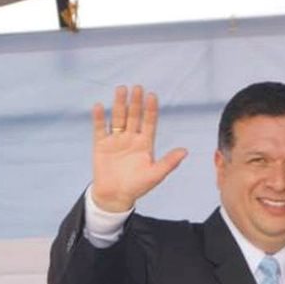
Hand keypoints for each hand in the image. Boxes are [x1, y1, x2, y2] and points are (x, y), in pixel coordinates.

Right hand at [91, 84, 188, 211]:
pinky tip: (99, 106)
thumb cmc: (138, 186)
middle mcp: (131, 138)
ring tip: (121, 89)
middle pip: (134, 116)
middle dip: (136, 102)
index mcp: (145, 143)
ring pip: (118, 118)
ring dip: (119, 104)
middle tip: (137, 87)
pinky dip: (99, 118)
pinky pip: (100, 129)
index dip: (151, 109)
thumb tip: (185, 151)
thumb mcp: (155, 175)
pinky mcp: (101, 145)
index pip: (149, 122)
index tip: (152, 96)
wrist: (115, 196)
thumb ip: (169, 162)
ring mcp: (116, 140)